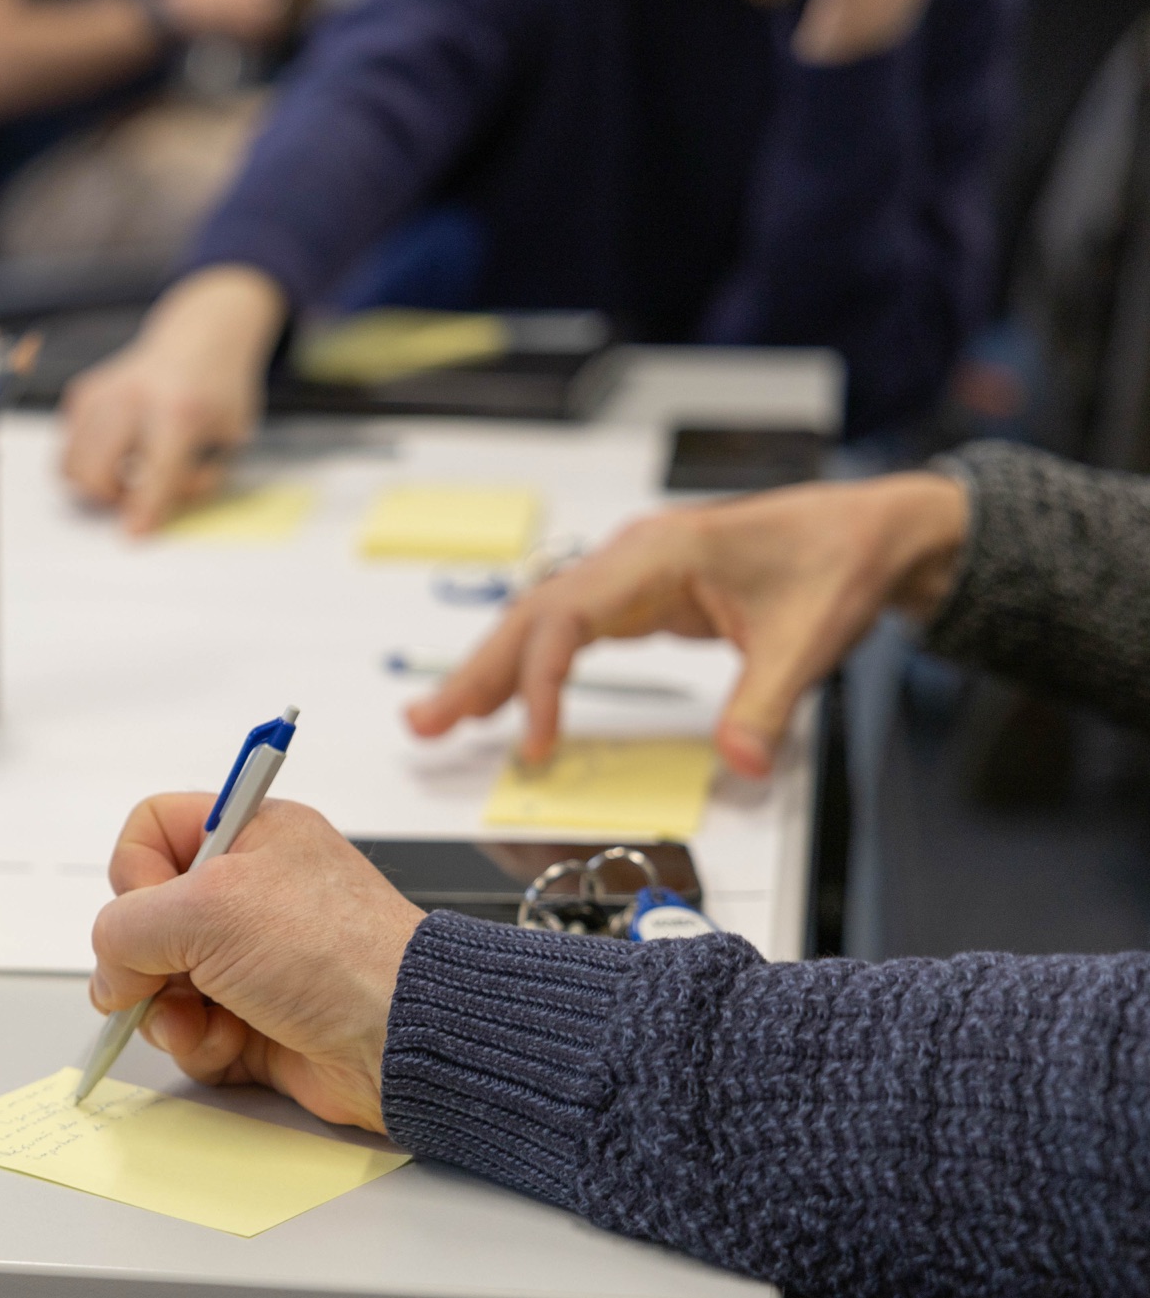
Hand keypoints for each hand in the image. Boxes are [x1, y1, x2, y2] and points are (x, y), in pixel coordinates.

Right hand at [61, 266, 286, 532]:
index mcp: (180, 409)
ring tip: (126, 472)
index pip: (156, 471)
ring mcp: (102, 392)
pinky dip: (88, 459)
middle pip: (95, 471)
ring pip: (71, 464)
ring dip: (95, 483)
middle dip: (110, 499)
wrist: (201, 336)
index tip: (133, 533)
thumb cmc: (218, 390)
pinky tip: (118, 447)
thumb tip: (157, 510)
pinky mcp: (83, 393)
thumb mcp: (233, 437)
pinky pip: (69, 446)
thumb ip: (203, 478)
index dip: (144, 508)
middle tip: (133, 494)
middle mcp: (133, 398)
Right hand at [89, 794, 425, 1131]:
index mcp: (249, 834)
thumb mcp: (208, 909)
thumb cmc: (334, 951)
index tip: (150, 908)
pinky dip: (199, 1043)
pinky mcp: (256, 1021)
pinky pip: (191, 1031)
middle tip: (157, 979)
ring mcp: (251, 961)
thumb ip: (127, 927)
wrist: (403, 1037)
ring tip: (200, 1022)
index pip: (151, 830)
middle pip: (146, 918)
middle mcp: (249, 894)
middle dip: (142, 959)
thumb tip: (108, 972)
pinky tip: (228, 1043)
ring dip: (167, 1011)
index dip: (133, 871)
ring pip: (161, 983)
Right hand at [406, 471, 970, 776]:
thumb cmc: (837, 561)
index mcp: (659, 555)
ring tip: (442, 717)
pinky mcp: (642, 594)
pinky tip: (508, 698)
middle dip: (477, 673)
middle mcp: (632, 558)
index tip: (534, 742)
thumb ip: (766, 705)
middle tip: (426, 724)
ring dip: (491, 669)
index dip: (542, 682)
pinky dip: (531, 664)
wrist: (870, 531)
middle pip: (531, 615)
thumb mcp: (809, 640)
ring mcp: (631, 573)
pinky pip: (568, 628)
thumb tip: (740, 766)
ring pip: (540, 619)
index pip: (569, 618)